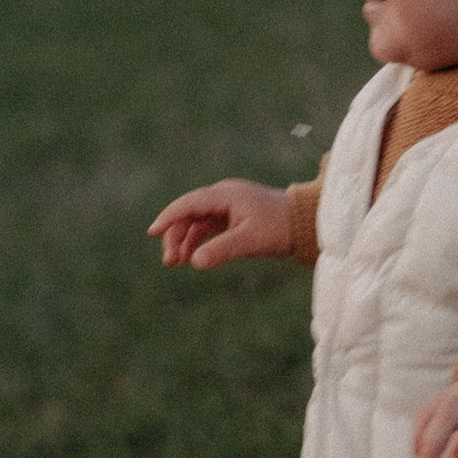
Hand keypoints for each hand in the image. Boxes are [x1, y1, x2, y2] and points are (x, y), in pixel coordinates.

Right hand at [149, 179, 295, 268]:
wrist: (305, 223)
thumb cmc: (280, 228)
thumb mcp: (250, 241)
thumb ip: (221, 250)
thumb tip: (194, 262)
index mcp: (227, 194)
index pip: (189, 203)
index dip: (169, 217)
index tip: (152, 231)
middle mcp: (224, 195)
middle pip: (189, 212)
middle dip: (175, 235)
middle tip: (169, 261)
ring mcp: (227, 205)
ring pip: (196, 220)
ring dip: (184, 239)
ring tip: (174, 262)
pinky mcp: (232, 216)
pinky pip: (207, 226)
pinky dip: (197, 240)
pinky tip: (190, 256)